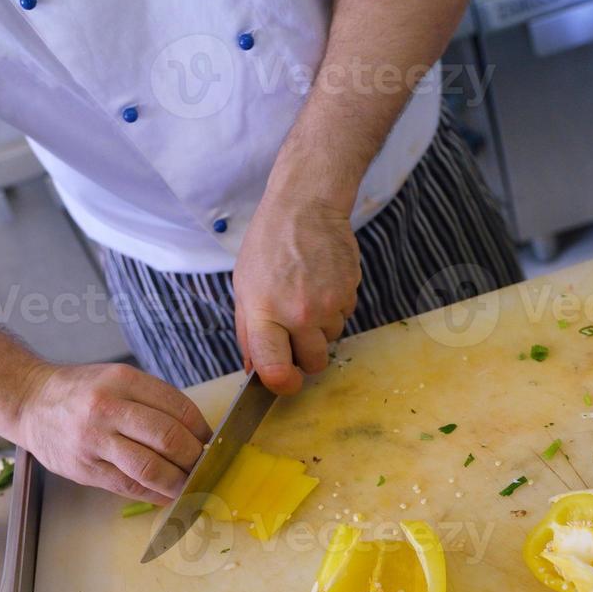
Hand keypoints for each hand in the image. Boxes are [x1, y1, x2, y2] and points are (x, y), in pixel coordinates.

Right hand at [6, 362, 210, 502]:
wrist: (30, 402)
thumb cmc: (80, 391)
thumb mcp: (117, 379)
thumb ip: (152, 401)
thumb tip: (195, 433)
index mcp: (123, 380)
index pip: (178, 408)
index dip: (201, 429)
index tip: (209, 441)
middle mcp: (108, 408)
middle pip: (168, 438)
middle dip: (194, 457)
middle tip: (202, 463)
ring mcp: (94, 440)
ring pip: (150, 467)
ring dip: (178, 480)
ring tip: (188, 483)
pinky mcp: (84, 468)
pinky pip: (129, 485)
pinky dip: (154, 493)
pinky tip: (165, 494)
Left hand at [233, 191, 360, 393]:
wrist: (305, 207)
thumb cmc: (268, 244)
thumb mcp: (243, 287)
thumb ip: (248, 331)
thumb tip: (254, 368)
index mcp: (264, 312)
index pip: (275, 369)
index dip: (281, 384)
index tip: (283, 382)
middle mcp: (298, 313)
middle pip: (313, 363)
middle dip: (306, 357)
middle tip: (296, 336)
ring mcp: (327, 303)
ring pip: (331, 339)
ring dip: (321, 328)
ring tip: (306, 296)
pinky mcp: (349, 292)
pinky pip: (345, 316)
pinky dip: (335, 308)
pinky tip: (321, 284)